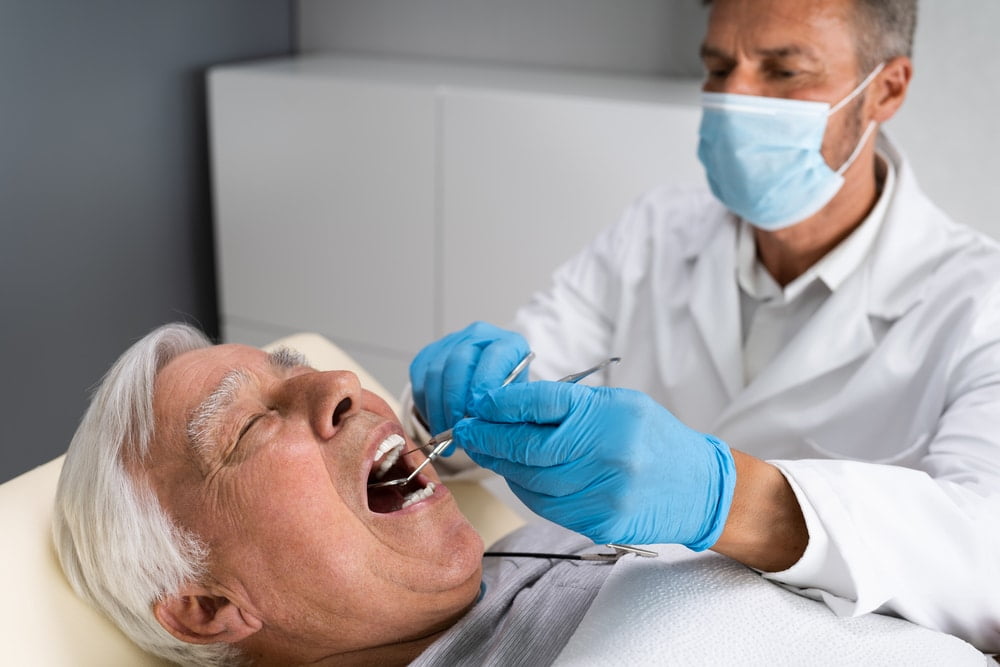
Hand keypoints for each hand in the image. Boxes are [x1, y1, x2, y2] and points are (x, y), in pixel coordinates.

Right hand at [409, 322, 530, 436]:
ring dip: (437, 409)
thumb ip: (502, 407)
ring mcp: (451, 342)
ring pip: (434, 373)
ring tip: (444, 434)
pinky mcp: (429, 354)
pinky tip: (436, 423)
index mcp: (508, 343)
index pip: (494, 356)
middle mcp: (479, 336)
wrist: (489, 384)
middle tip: (456, 429)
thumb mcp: (514, 400)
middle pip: (458, 362)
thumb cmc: (506, 395)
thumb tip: (481, 428)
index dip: (484, 384)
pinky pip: (419, 381)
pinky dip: (425, 406)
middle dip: (455, 400)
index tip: (478, 412)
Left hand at [453, 381, 735, 549]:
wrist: (701, 489)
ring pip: (531, 481)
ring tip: (488, 452)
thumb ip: (572, 405)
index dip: (502, 403)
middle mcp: (607, 453)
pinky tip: (519, 476)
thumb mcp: (621, 405)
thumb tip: (512, 405)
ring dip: (503, 466)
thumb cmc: (655, 439)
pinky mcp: (600, 521)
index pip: (541, 403)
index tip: (478, 403)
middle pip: (528, 448)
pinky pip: (547, 506)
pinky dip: (526, 490)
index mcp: (610, 414)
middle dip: (490, 438)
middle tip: (467, 430)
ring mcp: (603, 492)